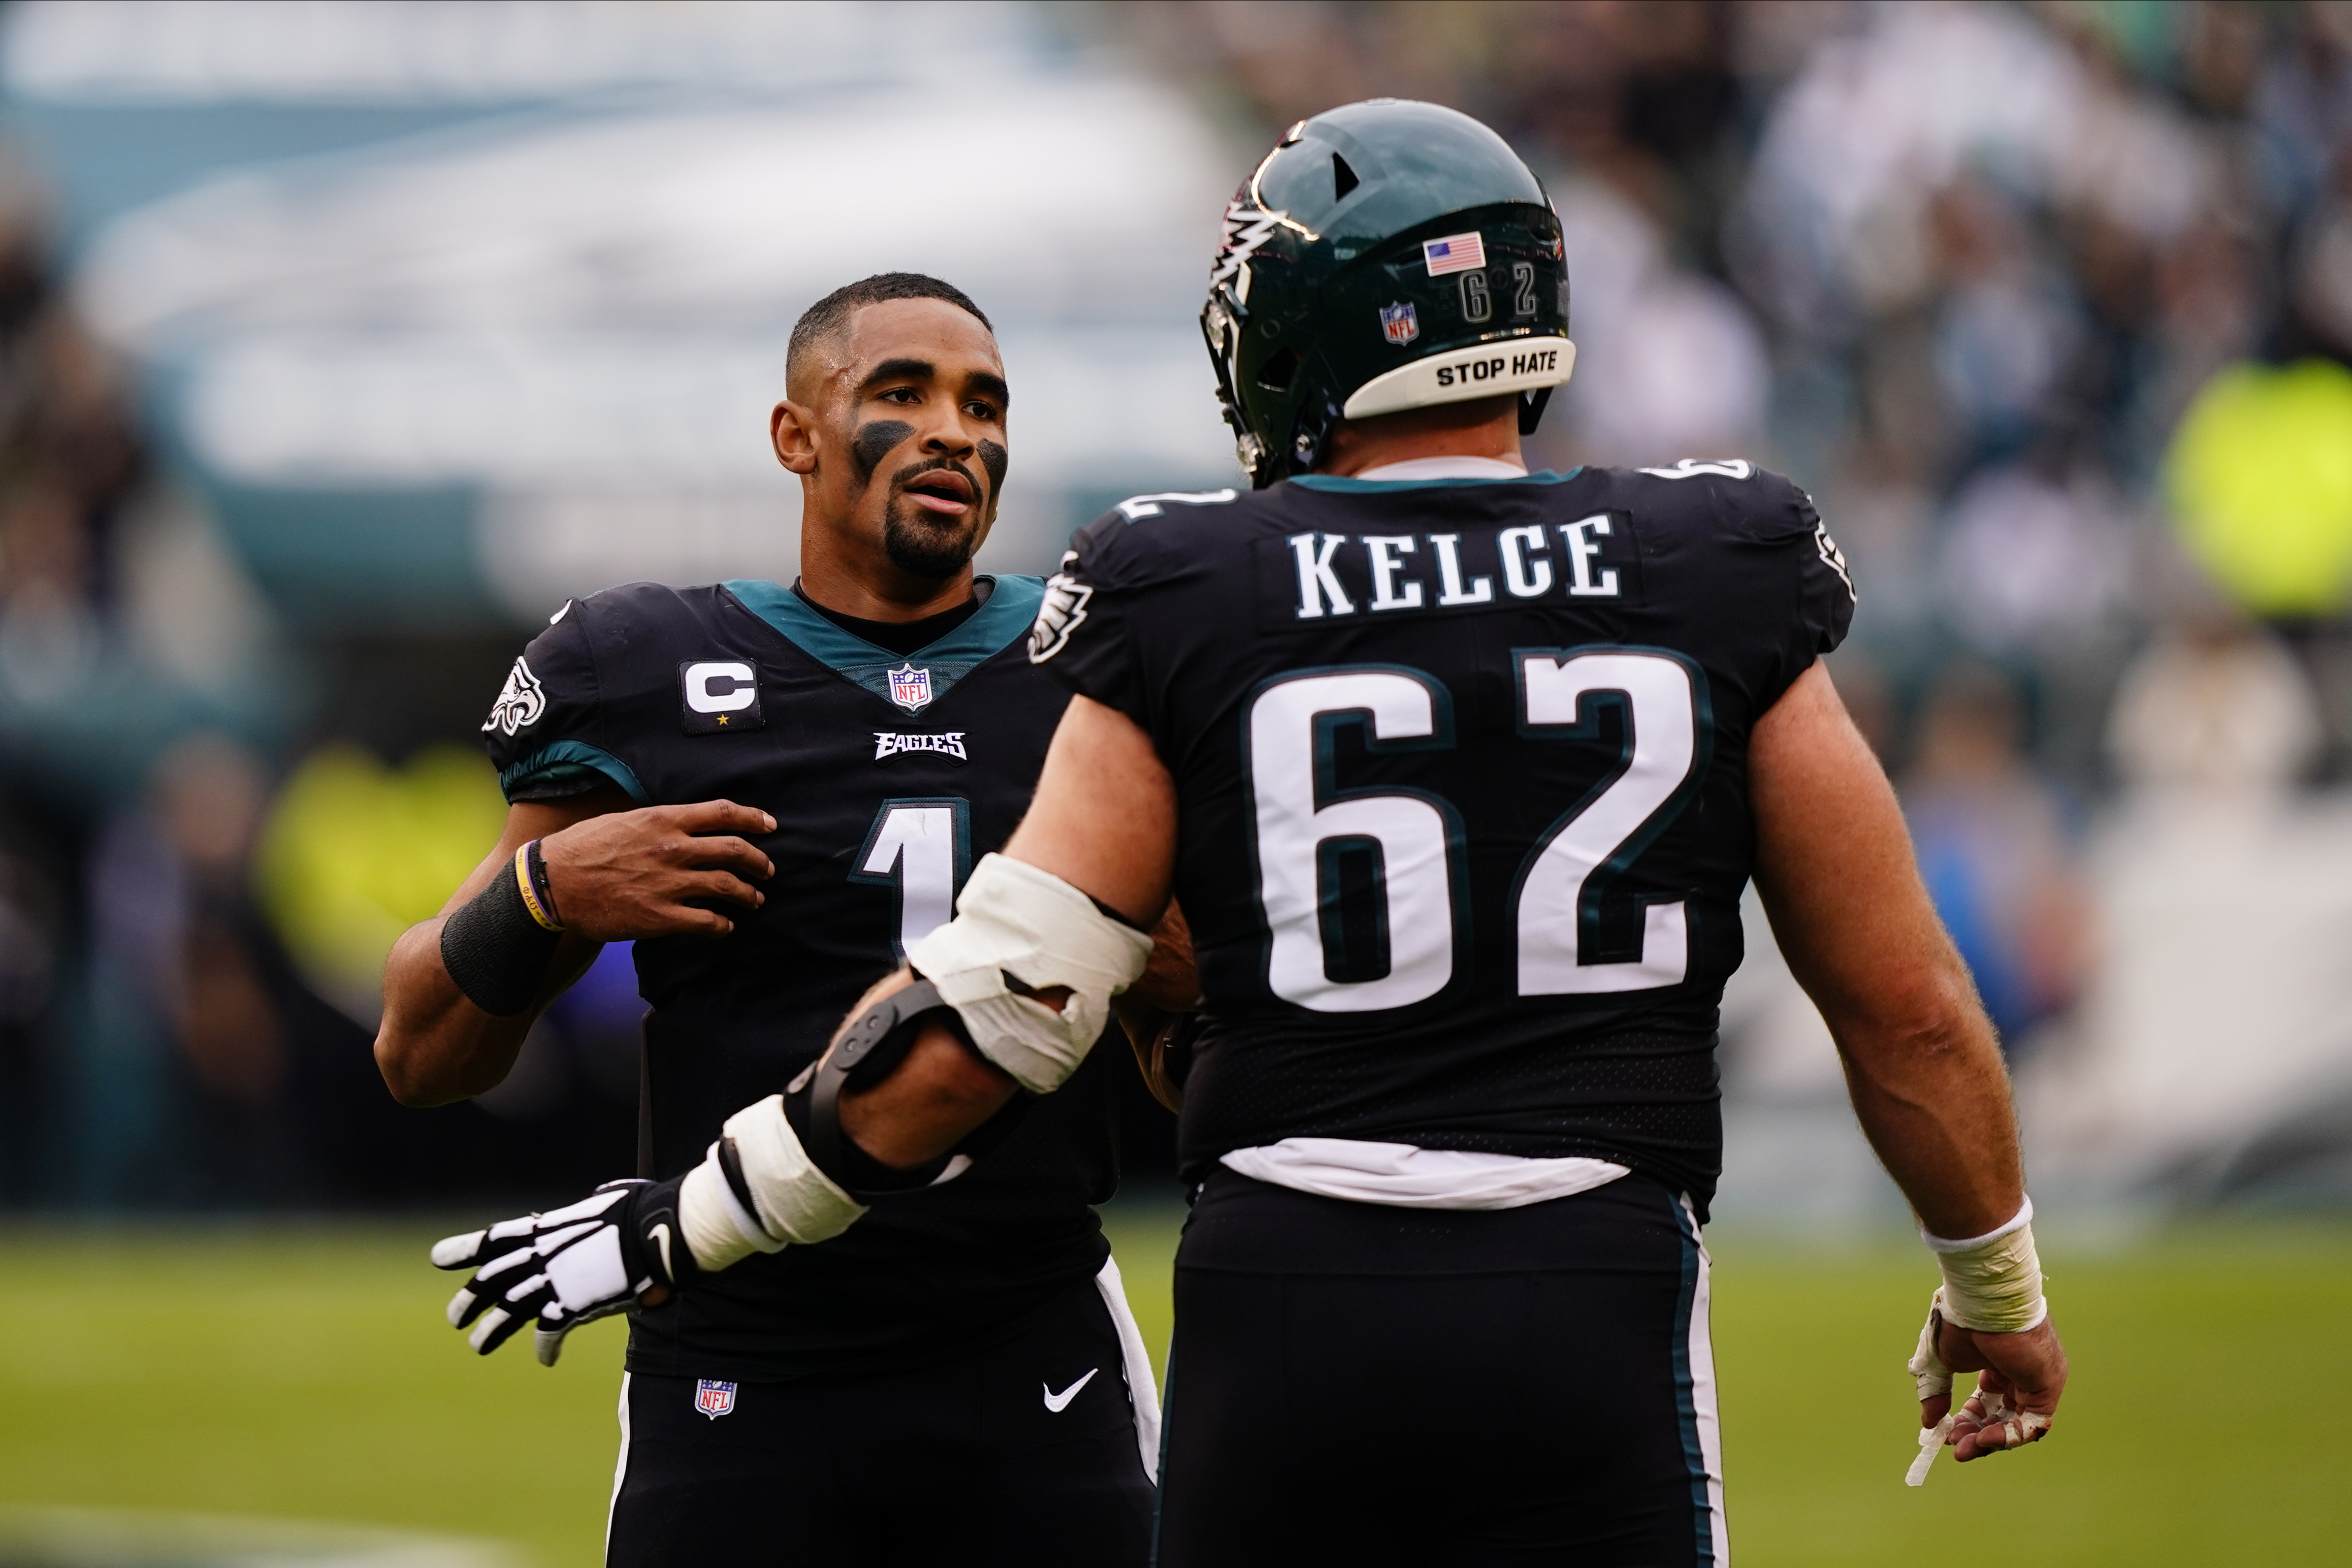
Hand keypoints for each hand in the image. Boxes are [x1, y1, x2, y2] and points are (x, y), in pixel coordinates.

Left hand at [431, 1177, 691, 1365]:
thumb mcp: (605, 1202)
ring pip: (505, 1314)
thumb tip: (601, 1198)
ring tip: (477, 1345)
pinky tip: (547, 1359)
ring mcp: (550, 1284)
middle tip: (454, 1318)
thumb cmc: (638, 1210)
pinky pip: (547, 1335)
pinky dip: (546, 1349)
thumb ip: (591, 1208)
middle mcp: (537, 1257)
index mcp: (543, 1230)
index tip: (437, 1259)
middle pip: (488, 1282)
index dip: (462, 1250)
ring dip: (488, 1332)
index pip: (491, 1240)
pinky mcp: (568, 1309)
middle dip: (467, 1301)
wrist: (652, 1233)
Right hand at [540, 801, 774, 939]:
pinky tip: (725, 927)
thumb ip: (658, 821)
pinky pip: (706, 922)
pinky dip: (722, 925)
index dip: (754, 818)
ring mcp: (668, 884)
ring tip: (754, 899)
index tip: (770, 825)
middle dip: (759, 861)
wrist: (551, 883)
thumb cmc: (582, 847)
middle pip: (734, 850)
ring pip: (727, 887)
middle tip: (767, 869)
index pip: (723, 812)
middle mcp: (673, 848)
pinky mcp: (660, 917)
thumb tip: (683, 821)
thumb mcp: (623, 819)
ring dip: (748, 894)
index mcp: (663, 819)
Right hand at [1927, 1315, 2067, 1460]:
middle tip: (1954, 1446)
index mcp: (1998, 1365)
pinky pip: (2033, 1422)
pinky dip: (2008, 1436)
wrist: (1984, 1302)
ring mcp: (2037, 1380)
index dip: (1968, 1420)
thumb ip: (1936, 1392)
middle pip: (2002, 1416)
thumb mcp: (1941, 1360)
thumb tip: (1928, 1423)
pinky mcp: (2048, 1386)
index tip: (1946, 1433)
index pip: (1987, 1402)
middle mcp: (2021, 1374)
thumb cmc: (1963, 1323)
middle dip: (1976, 1434)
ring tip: (1963, 1448)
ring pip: (2017, 1424)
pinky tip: (1983, 1438)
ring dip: (1989, 1440)